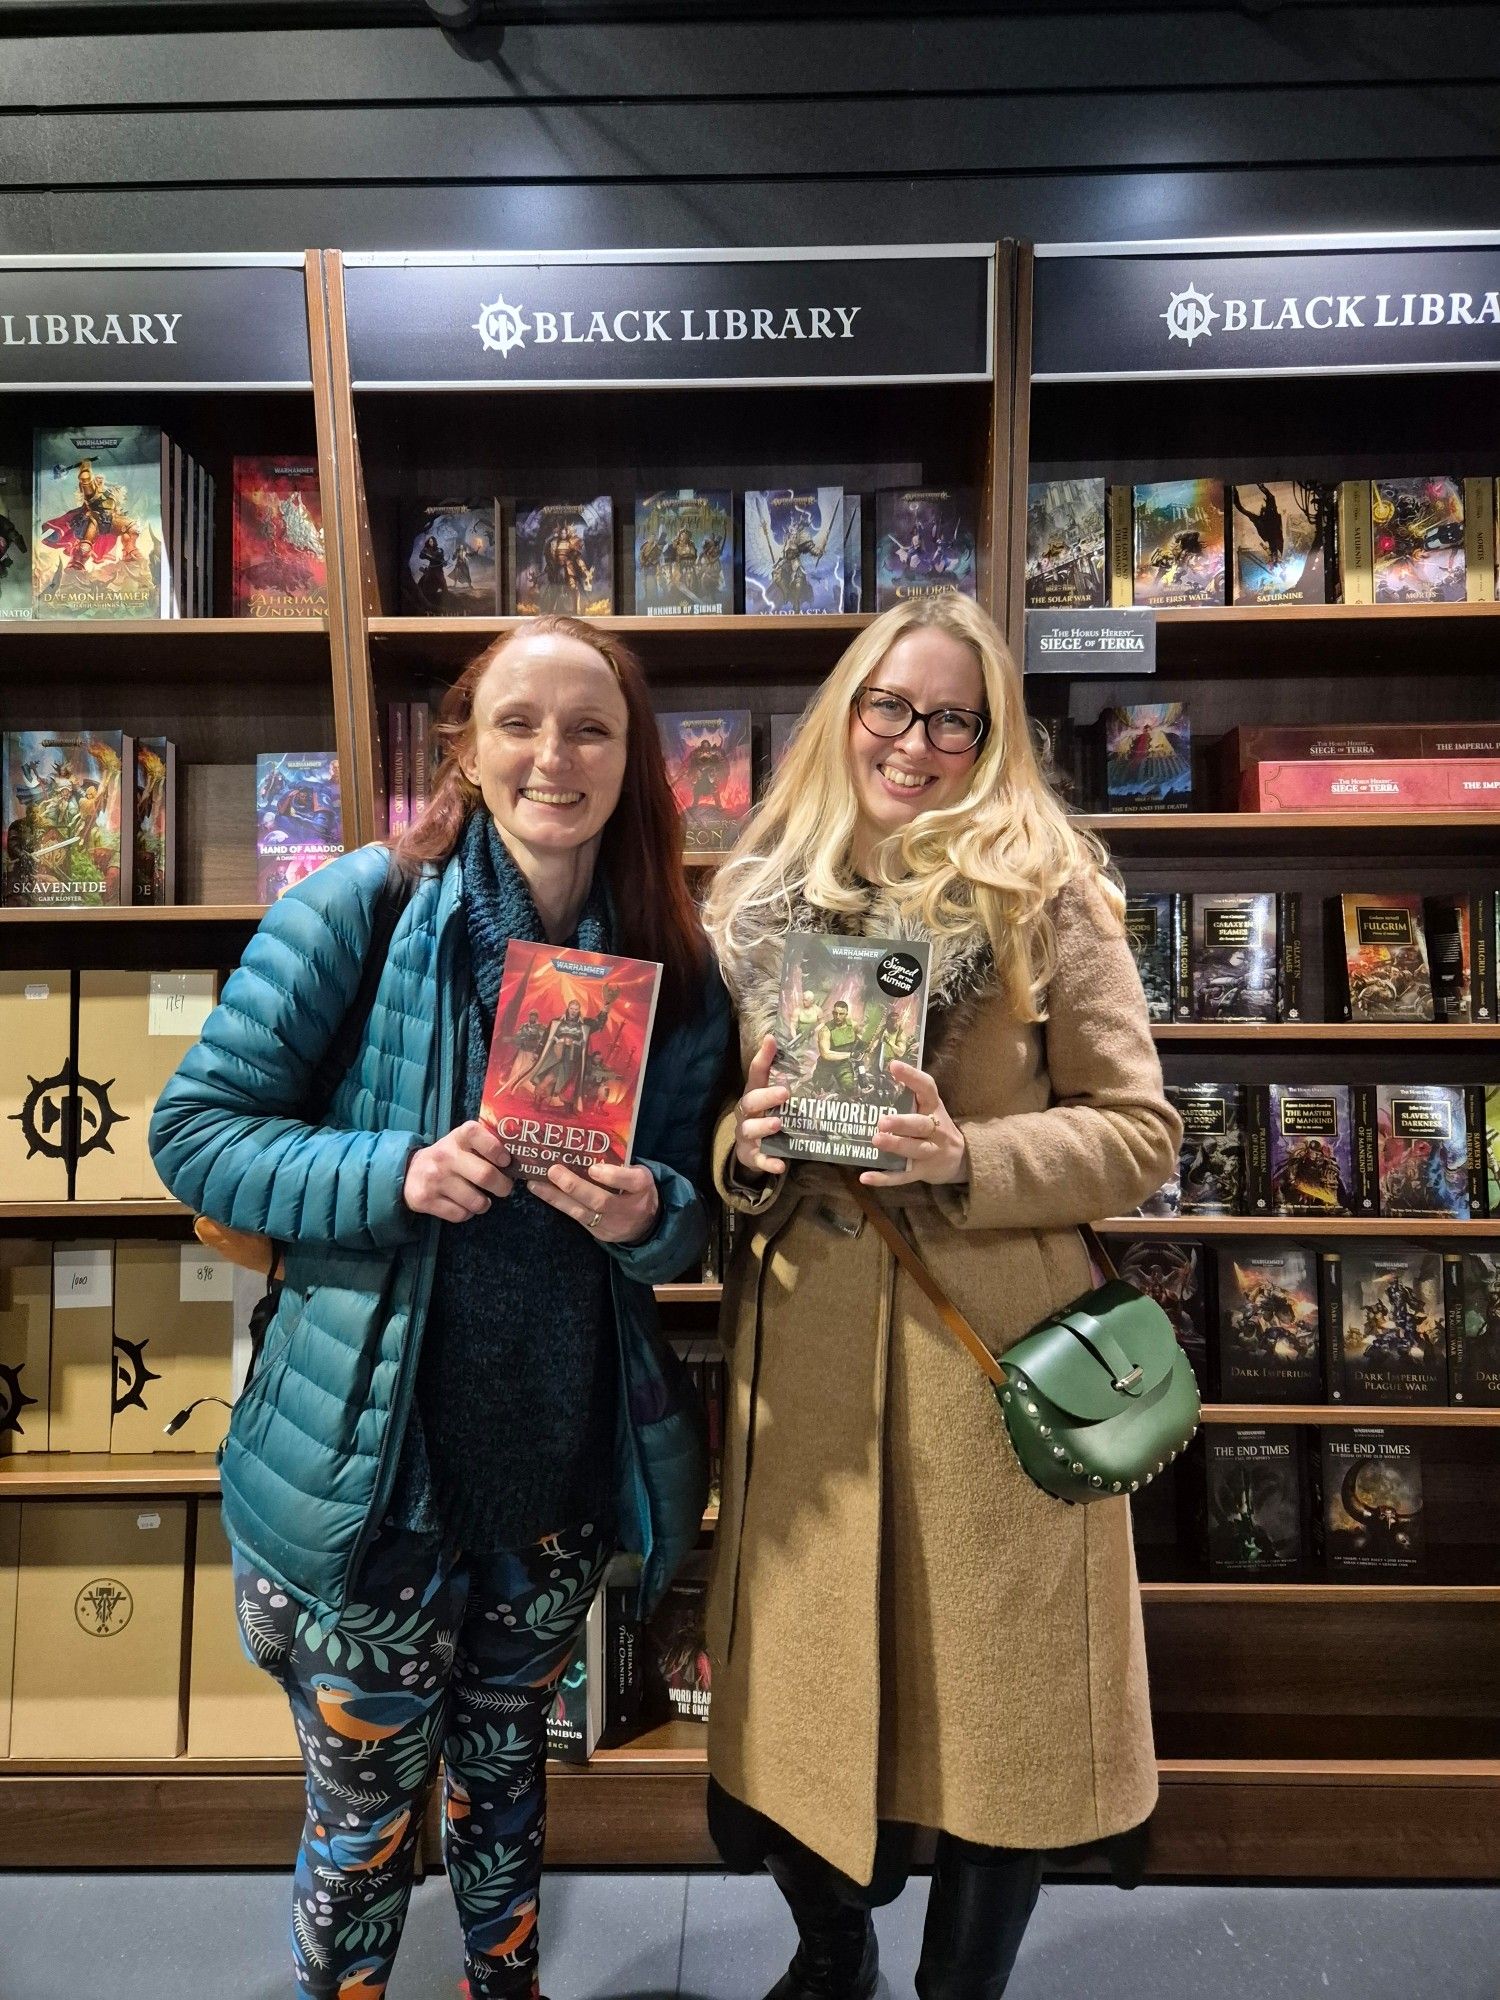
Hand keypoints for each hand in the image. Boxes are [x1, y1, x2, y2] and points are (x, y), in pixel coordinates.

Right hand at [403, 1119, 514, 1222]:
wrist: (409, 1172)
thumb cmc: (449, 1157)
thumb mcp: (463, 1143)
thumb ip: (486, 1146)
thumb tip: (520, 1160)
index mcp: (457, 1137)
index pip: (478, 1135)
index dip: (497, 1150)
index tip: (506, 1161)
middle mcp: (445, 1155)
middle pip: (485, 1175)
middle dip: (503, 1187)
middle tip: (504, 1188)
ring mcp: (434, 1178)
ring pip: (476, 1201)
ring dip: (484, 1204)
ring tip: (481, 1199)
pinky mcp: (425, 1199)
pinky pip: (460, 1215)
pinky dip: (467, 1213)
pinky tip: (463, 1204)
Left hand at [530, 1160, 659, 1243]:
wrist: (646, 1225)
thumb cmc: (637, 1190)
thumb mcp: (639, 1173)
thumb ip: (621, 1164)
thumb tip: (588, 1145)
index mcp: (642, 1186)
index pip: (632, 1181)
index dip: (612, 1176)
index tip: (593, 1168)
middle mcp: (628, 1208)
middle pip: (601, 1200)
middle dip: (574, 1186)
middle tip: (553, 1171)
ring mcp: (611, 1224)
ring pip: (582, 1212)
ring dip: (556, 1197)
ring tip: (535, 1184)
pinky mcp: (598, 1232)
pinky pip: (576, 1218)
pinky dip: (559, 1204)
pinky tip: (542, 1193)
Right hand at [733, 1033, 788, 1180]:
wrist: (751, 1151)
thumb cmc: (766, 1116)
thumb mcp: (771, 1099)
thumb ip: (783, 1080)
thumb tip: (804, 1055)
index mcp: (753, 1095)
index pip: (756, 1074)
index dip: (762, 1057)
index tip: (771, 1040)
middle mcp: (747, 1113)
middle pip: (750, 1101)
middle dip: (766, 1097)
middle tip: (785, 1093)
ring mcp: (747, 1135)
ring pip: (750, 1129)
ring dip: (763, 1126)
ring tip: (778, 1123)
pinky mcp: (752, 1156)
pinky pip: (759, 1160)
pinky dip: (769, 1162)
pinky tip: (781, 1165)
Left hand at [860, 1061, 967, 1188]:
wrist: (960, 1159)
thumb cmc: (935, 1128)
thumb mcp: (929, 1110)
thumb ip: (909, 1097)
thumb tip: (878, 1075)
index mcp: (934, 1109)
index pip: (927, 1089)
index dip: (912, 1077)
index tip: (893, 1065)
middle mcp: (936, 1130)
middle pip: (921, 1125)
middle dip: (902, 1123)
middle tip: (882, 1121)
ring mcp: (931, 1153)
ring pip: (914, 1150)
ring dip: (896, 1145)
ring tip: (876, 1140)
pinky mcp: (923, 1172)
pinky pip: (903, 1176)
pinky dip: (884, 1178)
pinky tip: (865, 1177)